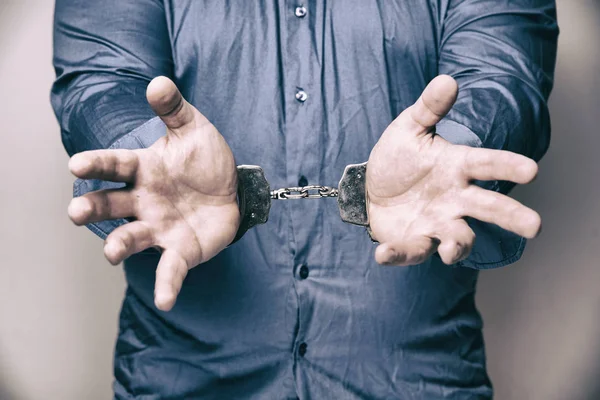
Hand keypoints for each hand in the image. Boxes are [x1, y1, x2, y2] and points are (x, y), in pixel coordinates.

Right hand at [68, 77, 238, 310]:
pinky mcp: (179, 250)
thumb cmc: (205, 159)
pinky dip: (165, 284)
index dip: (96, 164)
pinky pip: (169, 268)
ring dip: (118, 245)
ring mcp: (158, 227)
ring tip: (112, 252)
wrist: (232, 189)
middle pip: (110, 205)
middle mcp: (143, 200)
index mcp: (143, 169)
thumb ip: (175, 108)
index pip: (114, 165)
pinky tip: (165, 300)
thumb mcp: (194, 129)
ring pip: (130, 238)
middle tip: (75, 210)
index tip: (76, 164)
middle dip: (92, 208)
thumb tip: (158, 82)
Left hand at [367, 75, 540, 265]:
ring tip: (450, 249)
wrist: (373, 188)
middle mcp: (454, 198)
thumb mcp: (409, 128)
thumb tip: (447, 80)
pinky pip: (411, 250)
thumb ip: (429, 109)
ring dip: (457, 245)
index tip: (532, 171)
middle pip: (488, 207)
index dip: (508, 166)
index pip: (487, 164)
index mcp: (456, 166)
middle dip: (511, 216)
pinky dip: (398, 254)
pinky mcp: (414, 240)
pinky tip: (383, 253)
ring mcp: (436, 222)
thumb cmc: (399, 157)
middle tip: (534, 226)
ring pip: (457, 238)